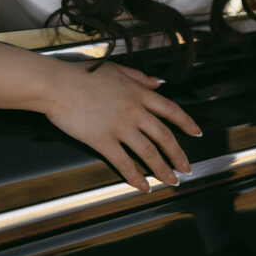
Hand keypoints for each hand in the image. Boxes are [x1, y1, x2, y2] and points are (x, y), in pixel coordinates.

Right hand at [45, 60, 201, 192]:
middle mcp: (134, 111)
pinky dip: (135, 177)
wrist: (58, 84)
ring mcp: (120, 127)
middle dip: (178, 154)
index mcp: (139, 93)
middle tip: (186, 168)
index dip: (187, 123)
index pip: (171, 110)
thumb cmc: (85, 75)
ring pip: (148, 152)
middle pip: (164, 136)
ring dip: (162, 169)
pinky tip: (143, 186)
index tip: (197, 132)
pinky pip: (123, 163)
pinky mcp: (103, 140)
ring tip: (171, 181)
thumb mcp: (118, 69)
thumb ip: (141, 78)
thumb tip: (159, 82)